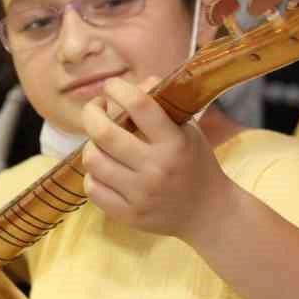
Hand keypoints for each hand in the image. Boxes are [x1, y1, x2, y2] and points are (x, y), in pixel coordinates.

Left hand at [80, 76, 230, 240]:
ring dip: (91, 145)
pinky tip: (104, 169)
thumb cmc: (195, 163)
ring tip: (100, 142)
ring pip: (93, 160)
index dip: (117, 88)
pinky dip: (93, 174)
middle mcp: (156, 168)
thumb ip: (161, 104)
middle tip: (95, 109)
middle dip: (91, 114)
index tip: (111, 85)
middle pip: (104, 133)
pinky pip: (93, 189)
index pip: (138, 104)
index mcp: (174, 142)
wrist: (208, 212)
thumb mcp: (188, 130)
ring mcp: (141, 194)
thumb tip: (133, 84)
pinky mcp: (129, 215)